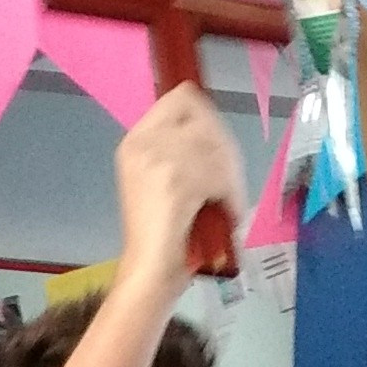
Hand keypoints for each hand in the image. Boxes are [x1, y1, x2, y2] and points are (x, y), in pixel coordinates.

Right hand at [111, 83, 243, 278]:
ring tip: (228, 202)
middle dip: (225, 151)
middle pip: (204, 120)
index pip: (182, 97)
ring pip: (216, 147)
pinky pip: (218, 174)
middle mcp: (142, 142)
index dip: (209, 119)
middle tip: (230, 183)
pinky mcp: (175, 181)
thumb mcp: (164, 178)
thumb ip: (182, 148)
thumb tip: (215, 128)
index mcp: (136, 138)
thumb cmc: (161, 231)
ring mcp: (156, 159)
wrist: (148, 269)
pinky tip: (226, 211)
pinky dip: (230, 195)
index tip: (221, 147)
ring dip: (231, 177)